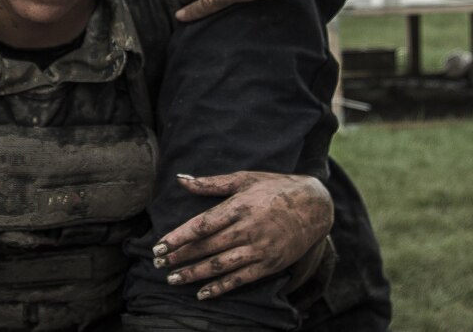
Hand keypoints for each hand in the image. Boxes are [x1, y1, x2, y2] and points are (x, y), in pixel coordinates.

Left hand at [151, 171, 332, 299]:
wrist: (314, 206)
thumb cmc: (275, 188)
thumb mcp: (244, 179)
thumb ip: (211, 183)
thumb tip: (181, 179)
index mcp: (239, 206)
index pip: (202, 225)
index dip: (179, 237)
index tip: (159, 246)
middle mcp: (247, 229)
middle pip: (206, 247)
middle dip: (180, 257)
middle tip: (159, 264)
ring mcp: (258, 249)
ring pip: (219, 266)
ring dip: (194, 274)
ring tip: (173, 279)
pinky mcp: (268, 264)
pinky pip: (240, 280)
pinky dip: (219, 288)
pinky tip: (202, 293)